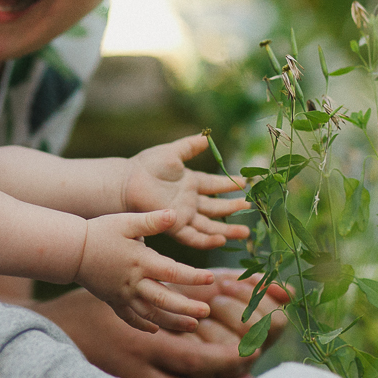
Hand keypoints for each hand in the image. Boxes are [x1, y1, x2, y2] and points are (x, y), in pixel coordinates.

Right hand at [75, 210, 215, 332]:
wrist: (71, 250)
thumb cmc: (100, 231)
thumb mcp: (127, 221)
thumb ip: (152, 220)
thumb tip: (176, 213)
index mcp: (141, 261)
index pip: (172, 272)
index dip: (193, 276)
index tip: (211, 279)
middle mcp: (134, 282)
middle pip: (164, 299)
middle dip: (186, 308)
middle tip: (206, 312)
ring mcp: (123, 295)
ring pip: (151, 313)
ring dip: (172, 322)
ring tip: (192, 327)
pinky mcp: (113, 300)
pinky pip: (129, 318)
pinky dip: (143, 325)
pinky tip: (155, 330)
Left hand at [124, 134, 250, 249]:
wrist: (128, 181)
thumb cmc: (146, 165)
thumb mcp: (173, 152)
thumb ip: (190, 146)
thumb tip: (206, 137)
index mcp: (189, 183)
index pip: (214, 184)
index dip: (229, 184)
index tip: (246, 182)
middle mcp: (189, 201)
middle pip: (216, 208)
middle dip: (233, 208)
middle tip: (250, 207)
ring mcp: (182, 214)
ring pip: (209, 225)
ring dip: (227, 229)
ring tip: (245, 232)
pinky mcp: (174, 225)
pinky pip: (193, 236)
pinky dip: (207, 239)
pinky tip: (222, 239)